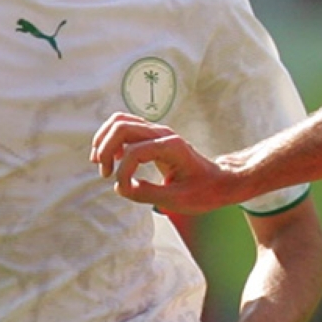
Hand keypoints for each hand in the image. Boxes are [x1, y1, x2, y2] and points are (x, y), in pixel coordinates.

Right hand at [90, 113, 237, 212]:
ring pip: (121, 121)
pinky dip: (113, 139)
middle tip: (105, 173)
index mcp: (171, 147)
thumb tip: (121, 188)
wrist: (219, 181)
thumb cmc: (203, 191)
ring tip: (102, 163)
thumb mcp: (177, 200)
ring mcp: (157, 132)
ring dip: (105, 140)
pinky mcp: (153, 137)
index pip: (134, 151)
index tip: (124, 189)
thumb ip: (147, 194)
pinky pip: (126, 127)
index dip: (123, 172)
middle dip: (106, 148)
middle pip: (121, 126)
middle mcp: (162, 134)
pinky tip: (114, 159)